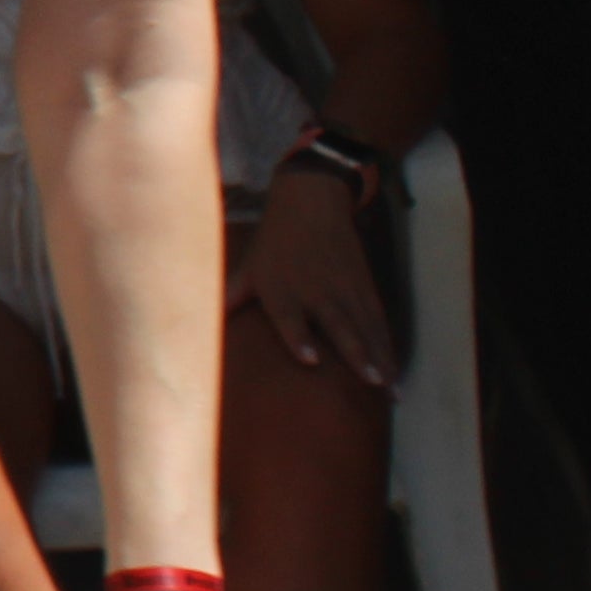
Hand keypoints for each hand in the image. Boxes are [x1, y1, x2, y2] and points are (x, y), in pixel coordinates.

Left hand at [232, 166, 396, 391]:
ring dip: (380, 358)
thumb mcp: (249, 268)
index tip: (310, 360)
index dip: (298, 338)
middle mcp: (316, 291)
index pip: (289, 316)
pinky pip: (378, 321)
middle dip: (357, 353)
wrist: (311, 203)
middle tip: (373, 382)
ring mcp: (344, 289)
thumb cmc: (273, 243)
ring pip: (366, 327)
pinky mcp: (365, 288)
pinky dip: (387, 345)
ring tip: (391, 387)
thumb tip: (196, 321)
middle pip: (339, 325)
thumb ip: (231, 297)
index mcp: (281, 289)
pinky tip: (394, 368)